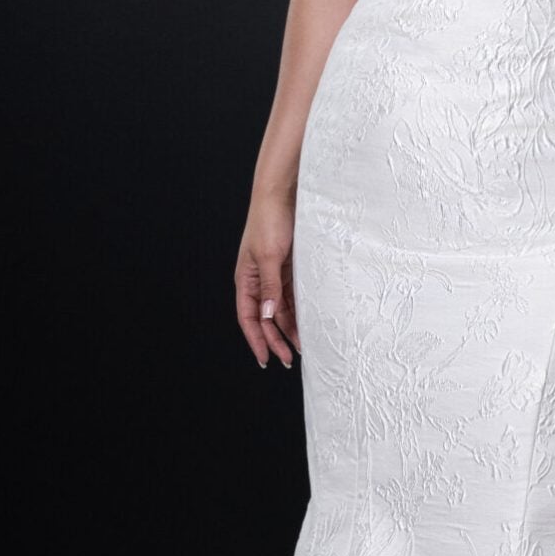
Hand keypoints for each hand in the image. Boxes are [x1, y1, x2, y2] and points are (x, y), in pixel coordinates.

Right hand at [236, 191, 300, 368]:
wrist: (283, 196)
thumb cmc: (269, 221)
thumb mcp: (269, 257)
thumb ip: (269, 287)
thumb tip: (268, 315)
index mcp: (246, 279)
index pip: (248, 318)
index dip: (256, 339)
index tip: (266, 358)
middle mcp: (259, 280)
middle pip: (266, 318)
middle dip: (276, 339)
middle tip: (289, 359)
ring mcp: (274, 275)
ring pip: (281, 309)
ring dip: (290, 327)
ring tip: (303, 345)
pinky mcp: (289, 268)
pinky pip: (292, 295)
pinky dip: (299, 310)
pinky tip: (308, 321)